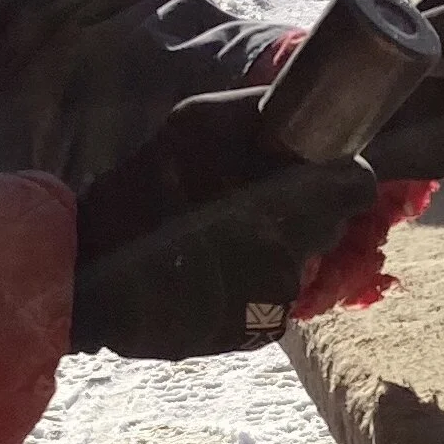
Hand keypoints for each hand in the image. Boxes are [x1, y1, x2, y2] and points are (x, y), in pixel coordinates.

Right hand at [69, 89, 376, 359]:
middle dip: (301, 213)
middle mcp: (294, 250)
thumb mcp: (194, 124)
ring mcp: (275, 297)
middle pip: (327, 225)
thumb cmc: (143, 188)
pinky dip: (249, 289)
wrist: (88, 270)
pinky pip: (271, 301)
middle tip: (247, 204)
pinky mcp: (255, 331)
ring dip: (272, 251)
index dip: (339, 177)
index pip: (355, 184)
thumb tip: (304, 111)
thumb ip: (257, 115)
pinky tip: (210, 276)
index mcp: (292, 196)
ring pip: (297, 264)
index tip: (315, 175)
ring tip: (219, 241)